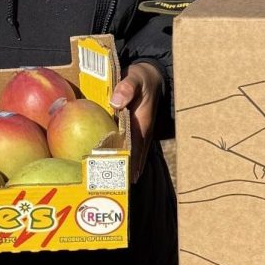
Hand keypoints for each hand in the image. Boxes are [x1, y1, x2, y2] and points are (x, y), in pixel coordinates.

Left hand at [110, 61, 163, 180]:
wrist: (152, 75)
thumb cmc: (142, 78)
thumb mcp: (135, 77)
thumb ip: (126, 88)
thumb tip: (116, 103)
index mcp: (142, 124)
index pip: (133, 148)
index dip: (126, 163)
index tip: (119, 179)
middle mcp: (142, 133)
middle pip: (133, 157)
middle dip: (124, 172)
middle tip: (112, 189)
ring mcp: (140, 133)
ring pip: (133, 156)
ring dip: (125, 169)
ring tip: (114, 186)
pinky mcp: (135, 131)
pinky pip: (130, 149)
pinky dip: (125, 159)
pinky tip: (118, 170)